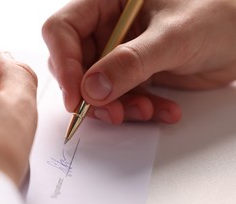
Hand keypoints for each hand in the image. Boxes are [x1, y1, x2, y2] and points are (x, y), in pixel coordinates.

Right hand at [42, 0, 235, 123]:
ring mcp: (118, 51)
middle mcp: (107, 26)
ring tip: (147, 111)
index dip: (64, 63)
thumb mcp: (173, 36)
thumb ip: (131, 62)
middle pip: (75, 64)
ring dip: (118, 106)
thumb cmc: (219, 15)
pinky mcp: (133, 73)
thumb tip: (92, 89)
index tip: (76, 96)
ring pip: (96, 87)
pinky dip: (138, 108)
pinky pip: (121, 97)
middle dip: (92, 94)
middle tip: (113, 113)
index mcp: (107, 1)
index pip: (63, 30)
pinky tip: (163, 110)